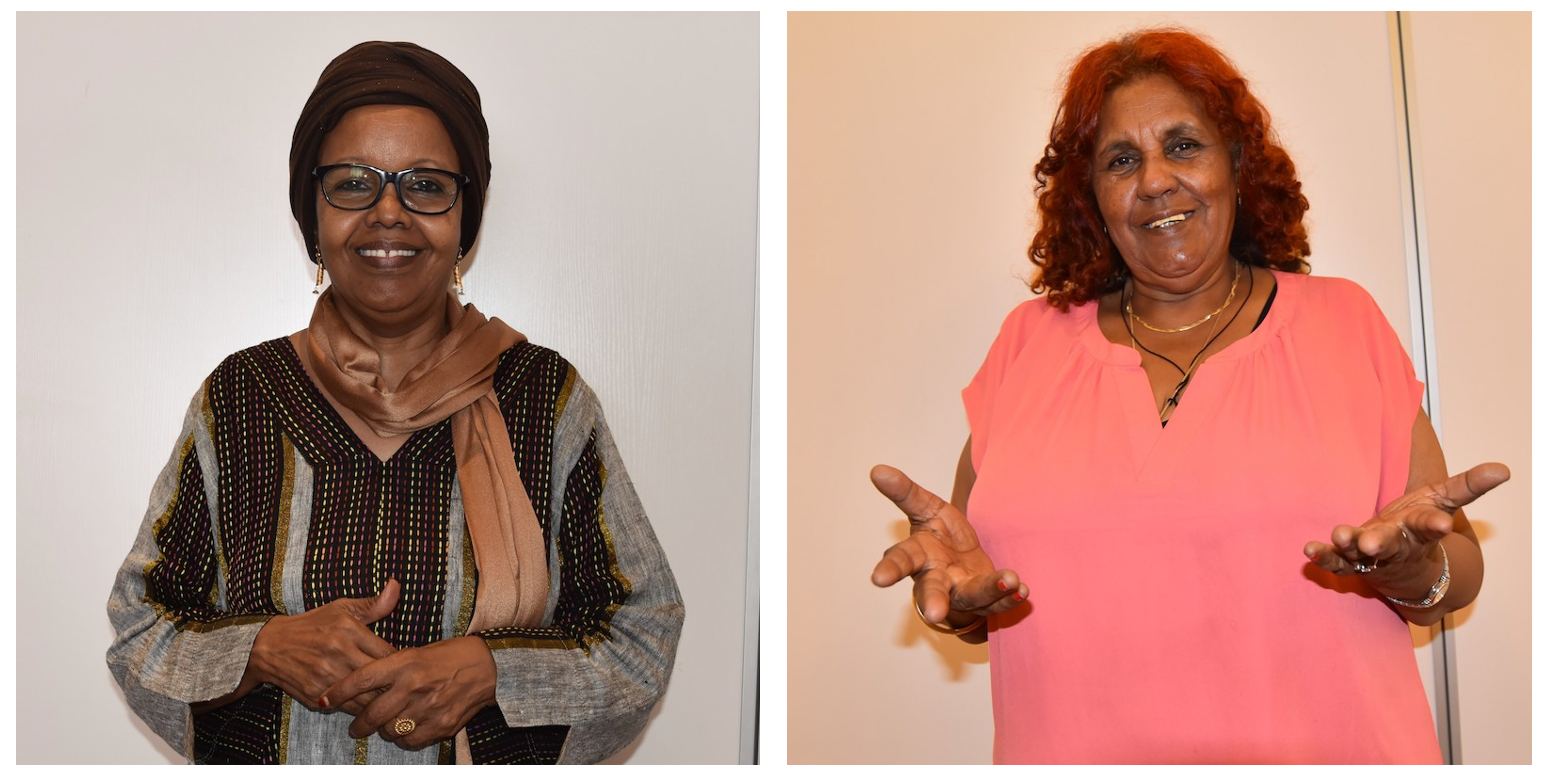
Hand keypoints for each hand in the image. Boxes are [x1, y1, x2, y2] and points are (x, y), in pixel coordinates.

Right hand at [246, 579, 400, 712]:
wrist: (270, 646)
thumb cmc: (312, 625)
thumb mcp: (341, 609)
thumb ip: (373, 604)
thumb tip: (396, 584)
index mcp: (348, 629)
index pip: (388, 653)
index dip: (400, 663)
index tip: (404, 667)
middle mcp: (338, 651)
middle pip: (379, 677)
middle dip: (392, 684)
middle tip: (400, 687)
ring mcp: (326, 674)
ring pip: (365, 696)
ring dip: (377, 700)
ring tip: (386, 698)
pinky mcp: (315, 693)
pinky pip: (346, 706)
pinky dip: (358, 707)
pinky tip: (363, 702)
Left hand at [321, 635, 498, 749]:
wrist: (489, 667)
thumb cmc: (451, 655)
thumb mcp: (419, 650)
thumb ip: (391, 666)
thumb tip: (364, 681)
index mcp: (405, 662)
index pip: (362, 678)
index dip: (338, 692)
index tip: (322, 700)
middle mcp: (413, 685)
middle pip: (371, 713)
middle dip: (358, 724)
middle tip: (354, 727)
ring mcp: (427, 707)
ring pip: (389, 730)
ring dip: (383, 731)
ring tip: (384, 727)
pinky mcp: (440, 724)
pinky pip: (410, 740)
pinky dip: (404, 738)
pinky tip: (406, 730)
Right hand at [869, 464, 1027, 628]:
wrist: (964, 560)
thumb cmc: (938, 535)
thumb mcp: (925, 508)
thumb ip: (905, 492)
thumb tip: (877, 470)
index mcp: (917, 556)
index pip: (901, 559)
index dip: (889, 569)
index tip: (877, 579)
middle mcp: (936, 579)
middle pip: (932, 591)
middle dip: (933, 602)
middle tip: (934, 615)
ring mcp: (961, 592)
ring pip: (972, 596)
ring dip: (990, 590)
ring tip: (1009, 580)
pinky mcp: (986, 599)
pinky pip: (998, 602)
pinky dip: (1009, 598)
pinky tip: (1021, 590)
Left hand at [1303, 463, 1507, 596]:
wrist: (1406, 567)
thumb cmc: (1422, 524)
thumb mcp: (1445, 501)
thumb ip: (1469, 485)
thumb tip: (1504, 469)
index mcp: (1421, 529)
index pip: (1431, 526)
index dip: (1436, 525)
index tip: (1444, 525)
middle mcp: (1397, 544)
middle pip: (1391, 544)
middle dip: (1381, 543)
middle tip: (1372, 542)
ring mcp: (1371, 556)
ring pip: (1360, 556)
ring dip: (1348, 548)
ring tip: (1339, 536)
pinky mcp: (1350, 561)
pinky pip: (1336, 562)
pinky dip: (1324, 557)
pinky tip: (1309, 550)